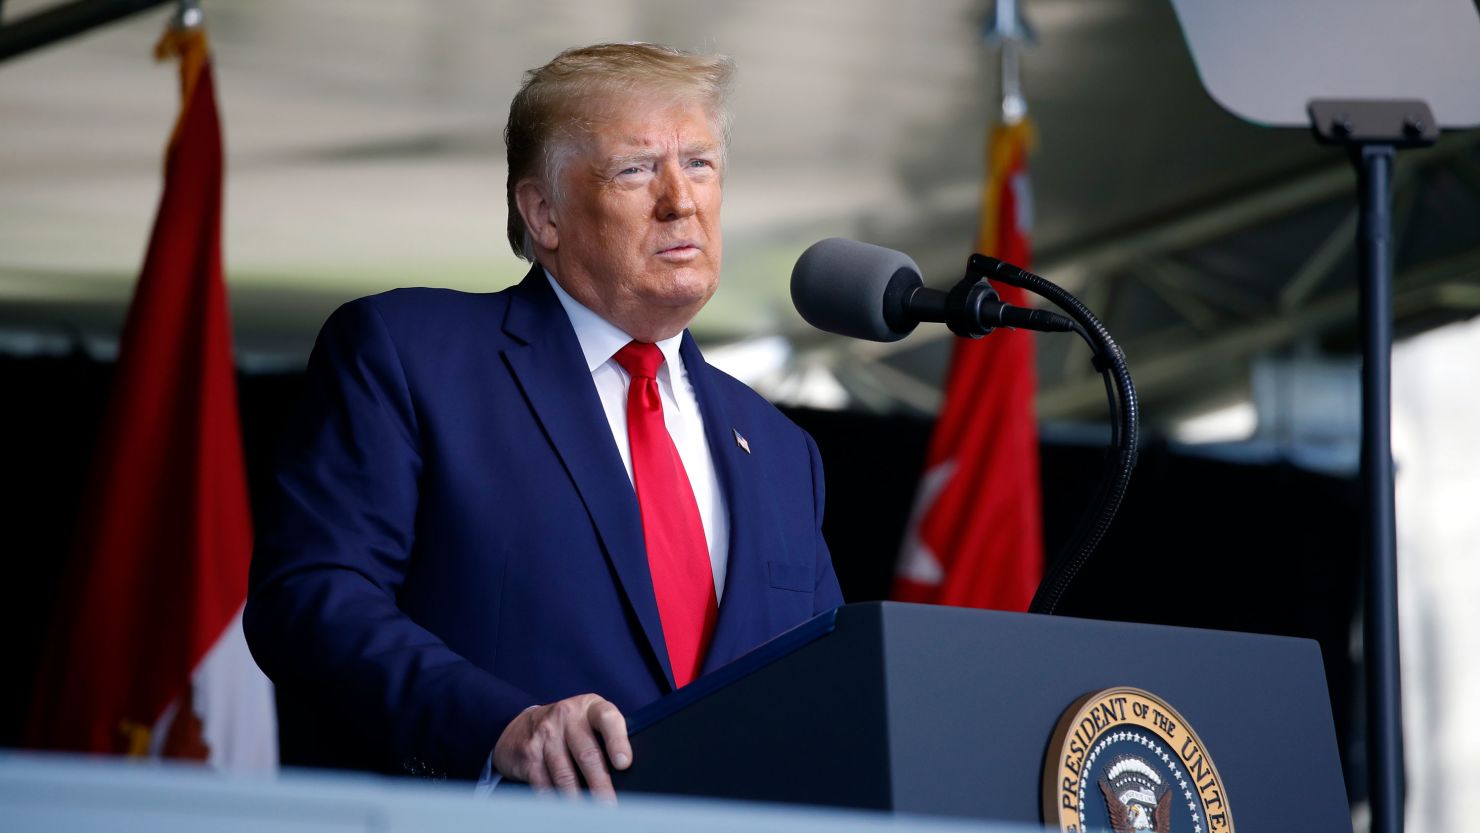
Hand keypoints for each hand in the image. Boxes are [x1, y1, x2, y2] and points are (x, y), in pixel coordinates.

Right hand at [492, 694, 631, 800]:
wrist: (526, 724)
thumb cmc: (571, 726)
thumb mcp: (590, 720)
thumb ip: (608, 736)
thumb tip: (626, 771)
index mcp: (590, 707)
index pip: (608, 719)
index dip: (617, 741)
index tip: (624, 764)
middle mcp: (567, 716)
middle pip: (587, 753)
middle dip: (600, 783)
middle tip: (609, 804)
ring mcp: (546, 733)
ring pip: (564, 773)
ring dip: (577, 797)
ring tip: (588, 813)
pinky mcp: (529, 753)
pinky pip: (544, 781)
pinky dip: (554, 798)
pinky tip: (564, 808)